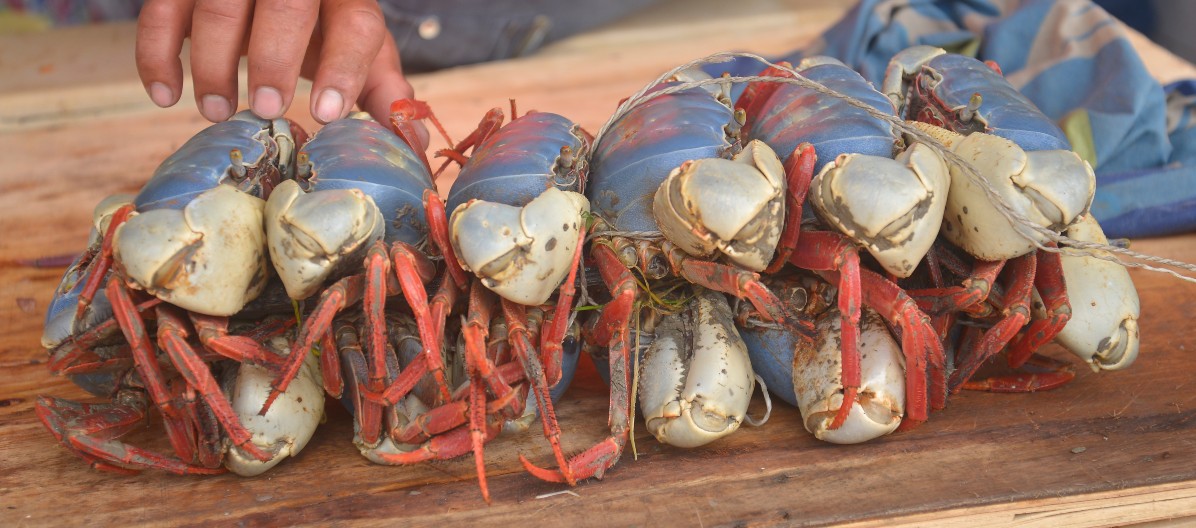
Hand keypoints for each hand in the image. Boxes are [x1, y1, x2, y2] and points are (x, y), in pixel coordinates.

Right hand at [135, 0, 413, 126]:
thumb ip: (381, 91)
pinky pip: (160, 9)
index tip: (327, 114)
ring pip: (218, 5)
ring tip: (217, 110)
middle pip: (285, 4)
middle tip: (266, 109)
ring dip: (213, 62)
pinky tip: (165, 94)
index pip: (355, 22)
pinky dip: (157, 53)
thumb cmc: (322, 23)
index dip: (344, 67)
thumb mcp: (358, 49)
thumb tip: (415, 149)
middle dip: (274, 58)